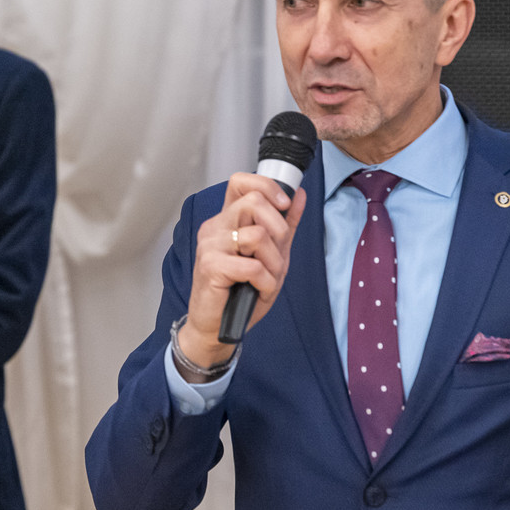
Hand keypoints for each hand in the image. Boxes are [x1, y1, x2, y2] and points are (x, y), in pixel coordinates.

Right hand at [179, 173, 305, 377]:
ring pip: (257, 234)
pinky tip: (258, 290)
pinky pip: (252, 266)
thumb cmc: (240, 293)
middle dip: (278, 227)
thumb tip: (299, 194)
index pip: (240, 182)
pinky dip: (265, 282)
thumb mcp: (272, 256)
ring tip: (267, 278)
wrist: (218, 328)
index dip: (266, 186)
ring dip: (273, 262)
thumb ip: (285, 225)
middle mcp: (215, 227)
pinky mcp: (210, 266)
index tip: (284, 205)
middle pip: (253, 201)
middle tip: (277, 251)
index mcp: (228, 220)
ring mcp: (210, 245)